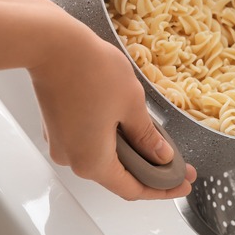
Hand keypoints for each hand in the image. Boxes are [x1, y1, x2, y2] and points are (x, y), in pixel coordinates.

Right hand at [0, 0, 196, 199]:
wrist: (51, 44)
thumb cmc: (91, 71)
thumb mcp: (133, 106)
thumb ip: (147, 137)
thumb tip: (160, 156)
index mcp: (92, 162)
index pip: (133, 190)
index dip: (162, 190)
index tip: (183, 185)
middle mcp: (72, 159)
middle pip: (118, 177)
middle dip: (151, 173)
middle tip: (179, 165)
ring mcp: (61, 143)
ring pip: (104, 159)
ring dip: (133, 156)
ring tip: (161, 145)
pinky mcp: (58, 127)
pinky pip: (90, 143)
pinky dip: (114, 142)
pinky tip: (134, 129)